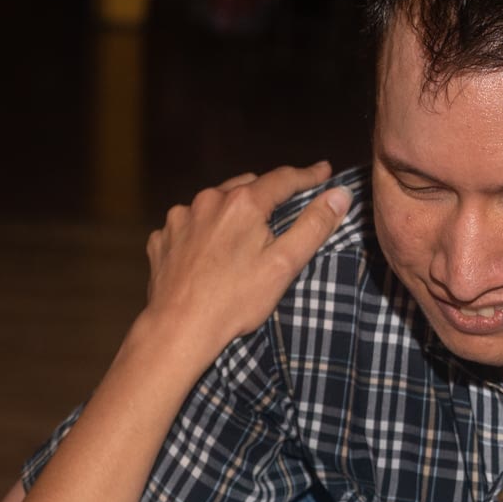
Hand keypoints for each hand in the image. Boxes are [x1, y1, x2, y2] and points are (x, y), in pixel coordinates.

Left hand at [135, 165, 349, 366]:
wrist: (179, 329)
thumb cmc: (235, 300)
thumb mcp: (284, 265)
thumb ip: (314, 226)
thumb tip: (340, 195)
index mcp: (243, 203)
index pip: (283, 179)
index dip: (308, 176)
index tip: (324, 172)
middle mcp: (209, 200)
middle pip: (246, 187)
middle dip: (265, 194)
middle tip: (281, 209)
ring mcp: (181, 218)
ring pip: (214, 203)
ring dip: (230, 211)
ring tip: (241, 234)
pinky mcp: (162, 238)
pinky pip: (188, 224)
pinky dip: (201, 230)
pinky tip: (207, 252)